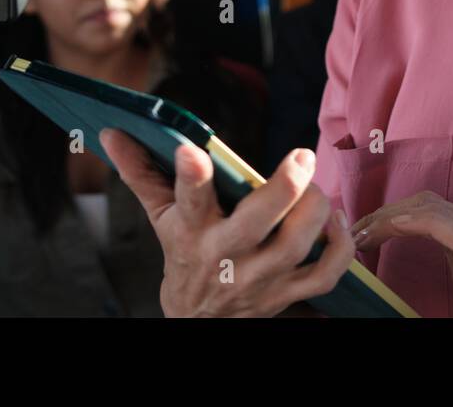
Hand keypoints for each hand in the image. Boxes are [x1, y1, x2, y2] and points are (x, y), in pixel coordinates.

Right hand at [101, 131, 355, 316]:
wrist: (198, 320)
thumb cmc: (184, 253)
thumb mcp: (160, 215)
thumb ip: (141, 171)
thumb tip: (111, 132)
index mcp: (191, 230)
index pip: (187, 201)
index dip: (190, 177)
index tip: (191, 151)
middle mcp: (225, 255)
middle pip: (256, 224)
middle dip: (283, 188)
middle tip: (301, 157)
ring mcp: (260, 279)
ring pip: (296, 245)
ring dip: (315, 211)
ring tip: (316, 188)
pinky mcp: (287, 294)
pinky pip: (325, 275)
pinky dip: (341, 248)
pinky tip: (336, 221)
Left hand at [351, 192, 452, 317]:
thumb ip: (445, 261)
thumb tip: (404, 260)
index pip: (428, 208)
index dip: (392, 214)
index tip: (364, 231)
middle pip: (426, 203)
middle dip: (386, 213)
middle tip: (356, 231)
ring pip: (432, 210)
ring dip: (391, 218)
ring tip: (364, 234)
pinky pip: (447, 227)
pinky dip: (417, 221)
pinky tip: (393, 226)